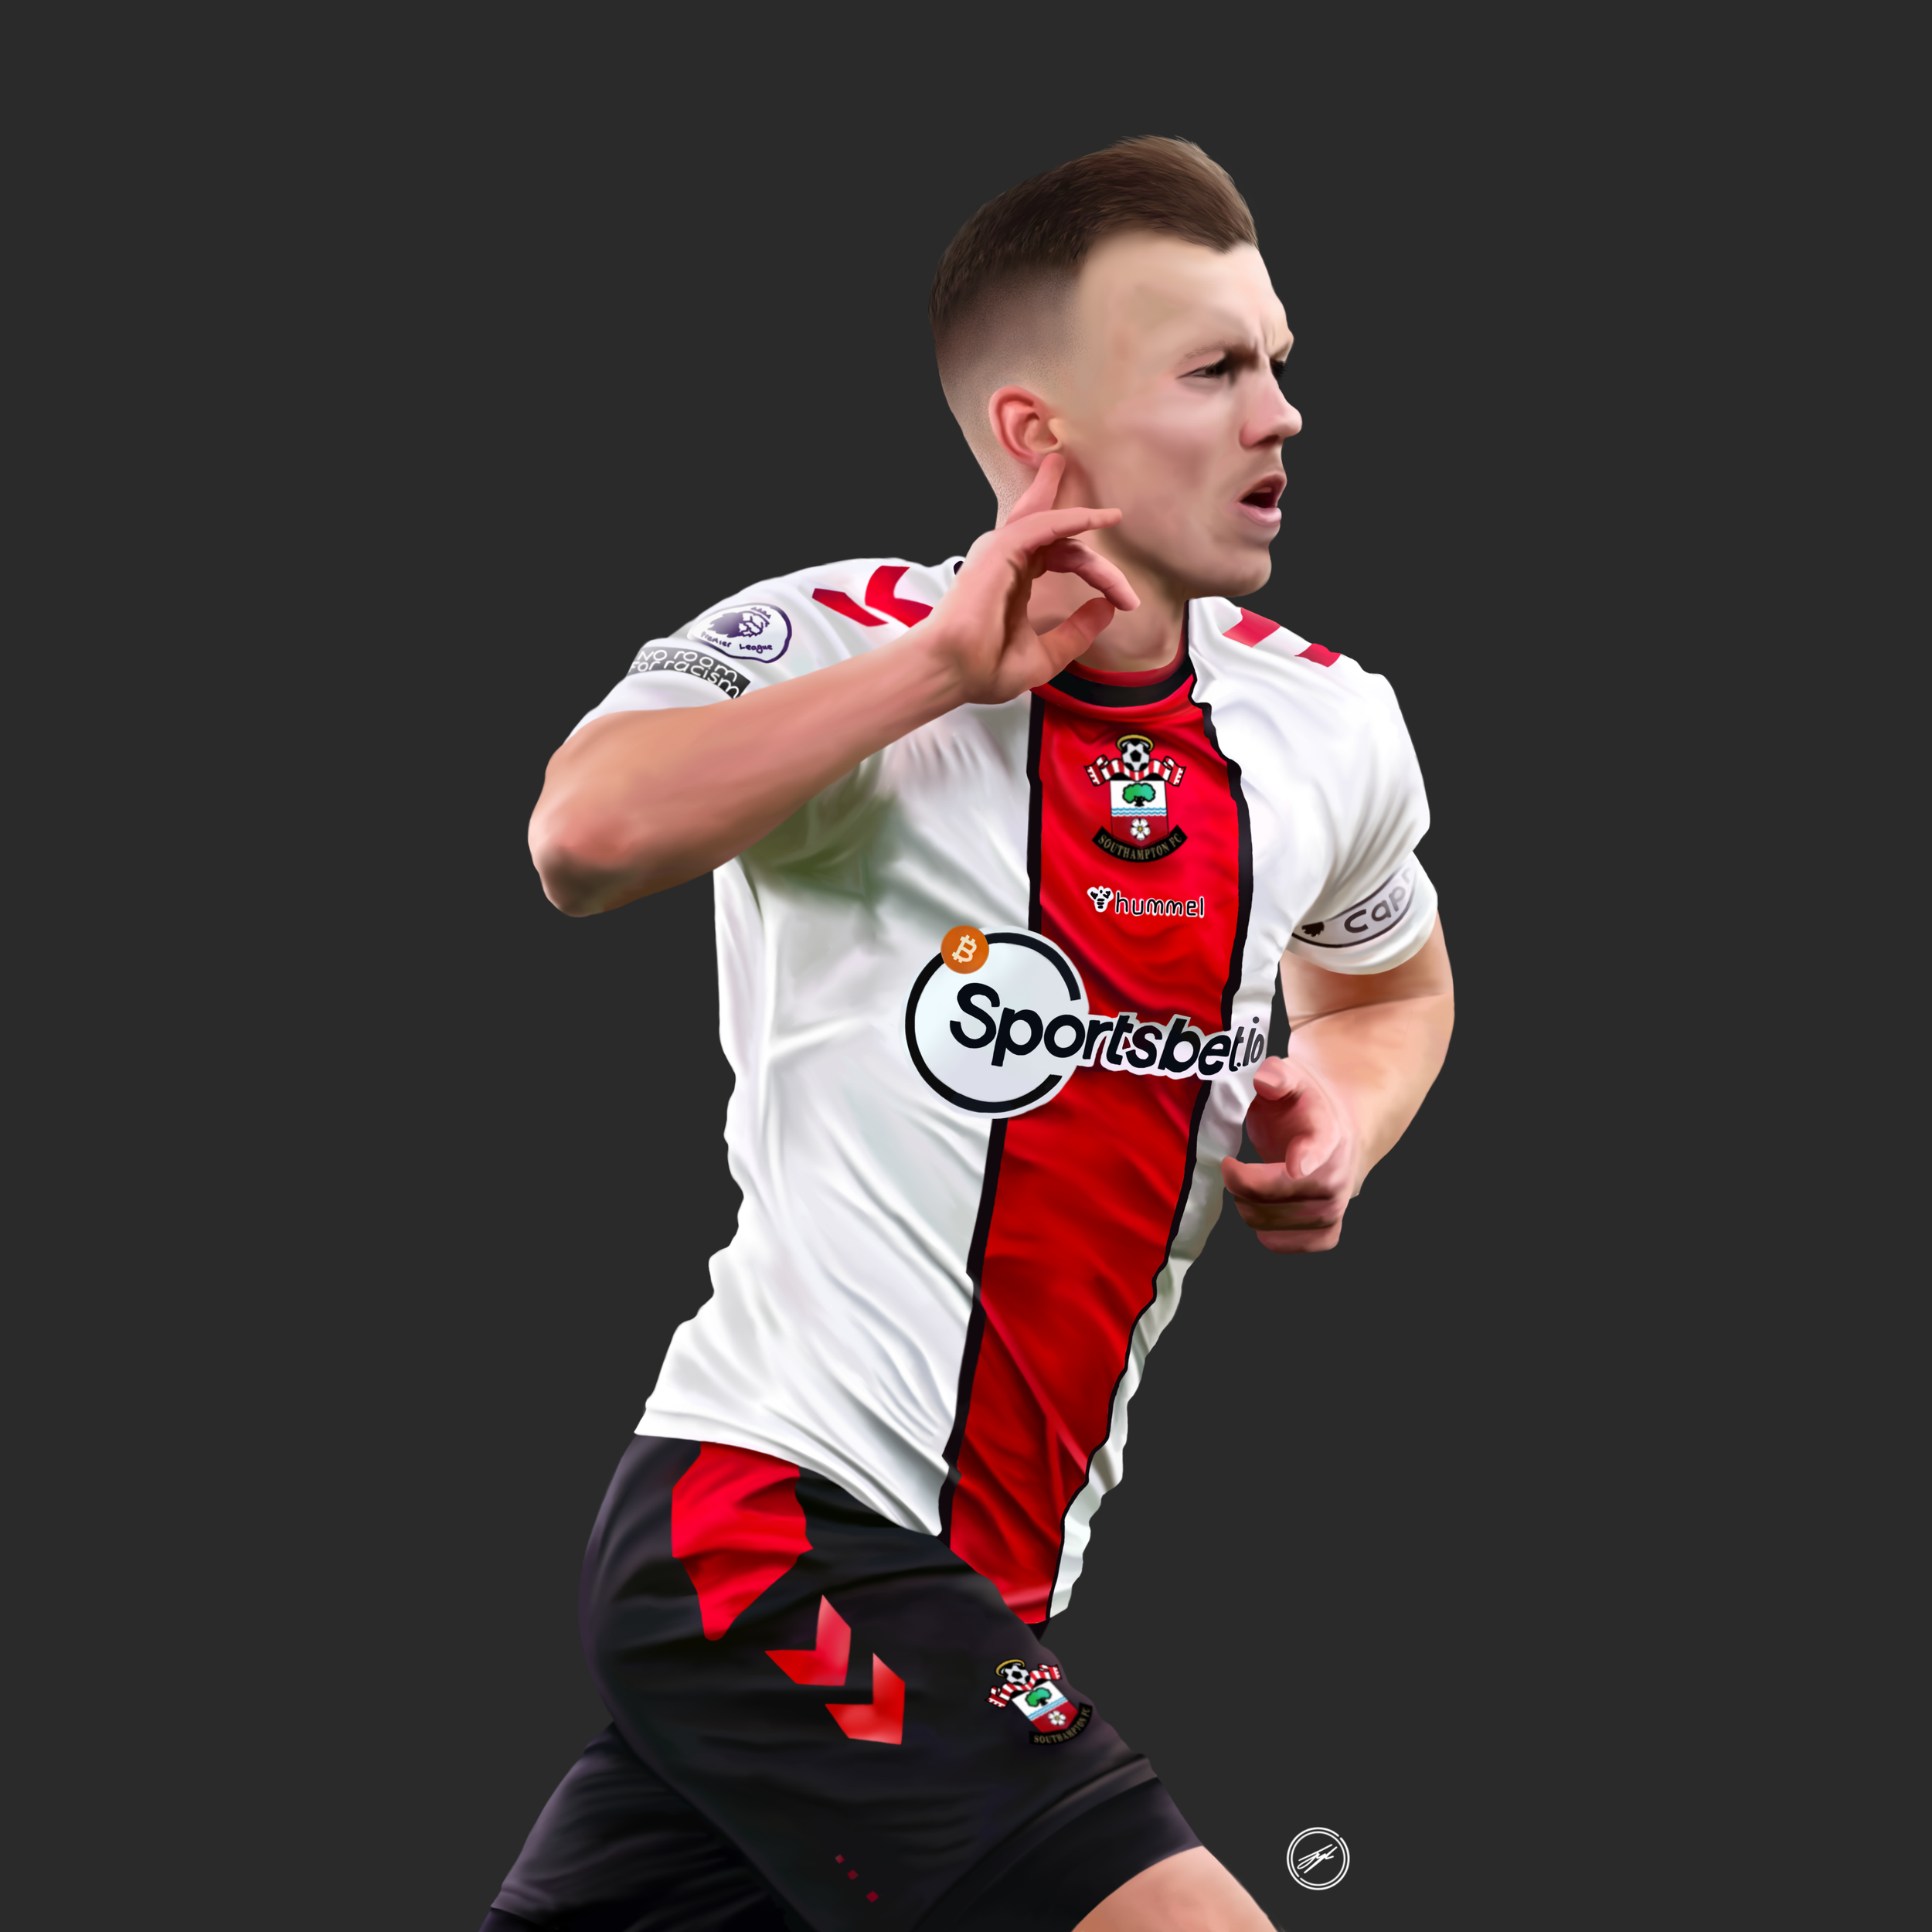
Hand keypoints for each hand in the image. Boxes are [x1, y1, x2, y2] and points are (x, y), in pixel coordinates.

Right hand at [928, 455, 1138, 705]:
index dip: (1099, 575)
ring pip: (1050, 522)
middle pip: (1053, 529)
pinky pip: (1044, 526)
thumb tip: (1108, 609)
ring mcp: (1003, 552)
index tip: (1129, 602)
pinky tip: (1099, 518)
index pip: (1063, 560)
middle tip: (1108, 510)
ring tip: (1110, 508)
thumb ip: (1076, 632)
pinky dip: (1072, 519)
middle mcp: (1009, 561)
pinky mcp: (1001, 549)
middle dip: (1077, 515)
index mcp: (1015, 581)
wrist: (953, 672)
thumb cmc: (984, 669)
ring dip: (1083, 514)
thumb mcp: (1046, 654)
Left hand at [1220, 1056, 1358, 1253]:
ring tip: (1247, 1185)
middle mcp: (1336, 1176)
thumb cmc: (1305, 1104)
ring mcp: (1335, 1207)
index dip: (1306, 1159)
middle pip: (1274, 1196)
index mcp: (1326, 1135)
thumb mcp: (1292, 1078)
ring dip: (1248, 1208)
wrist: (1343, 1126)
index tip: (1294, 1164)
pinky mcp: (1329, 1229)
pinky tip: (1264, 1215)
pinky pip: (1295, 1245)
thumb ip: (1277, 1076)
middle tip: (1231, 1165)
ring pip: (1274, 1225)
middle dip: (1241, 1183)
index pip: (1317, 1151)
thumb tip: (1265, 1079)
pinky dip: (1273, 1236)